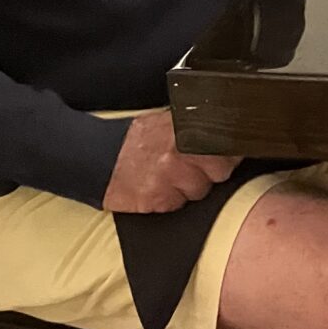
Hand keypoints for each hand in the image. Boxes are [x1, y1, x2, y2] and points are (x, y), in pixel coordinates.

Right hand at [101, 111, 238, 214]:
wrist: (99, 157)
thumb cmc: (136, 140)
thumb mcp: (168, 123)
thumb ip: (197, 129)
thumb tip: (228, 134)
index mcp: (186, 130)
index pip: (226, 146)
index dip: (228, 154)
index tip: (225, 156)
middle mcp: (180, 152)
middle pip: (220, 171)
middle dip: (209, 172)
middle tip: (189, 167)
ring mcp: (168, 176)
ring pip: (200, 191)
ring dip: (188, 188)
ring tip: (168, 177)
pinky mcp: (156, 198)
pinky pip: (178, 205)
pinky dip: (170, 200)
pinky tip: (156, 188)